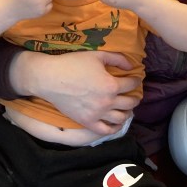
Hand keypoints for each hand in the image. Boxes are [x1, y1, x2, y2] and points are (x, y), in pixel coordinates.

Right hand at [11, 48, 139, 133]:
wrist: (50, 78)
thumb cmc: (73, 64)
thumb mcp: (98, 56)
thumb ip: (117, 59)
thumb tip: (131, 66)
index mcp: (111, 85)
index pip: (132, 84)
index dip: (136, 80)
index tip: (135, 79)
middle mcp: (107, 102)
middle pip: (130, 103)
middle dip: (135, 98)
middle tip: (134, 95)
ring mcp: (97, 114)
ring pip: (121, 118)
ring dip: (128, 113)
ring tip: (127, 109)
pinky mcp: (87, 122)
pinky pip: (105, 130)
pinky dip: (114, 128)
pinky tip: (117, 124)